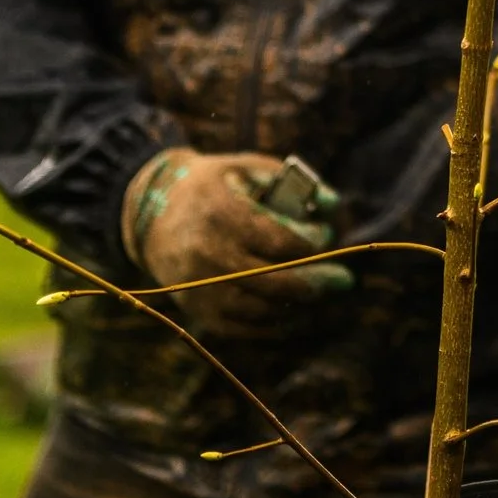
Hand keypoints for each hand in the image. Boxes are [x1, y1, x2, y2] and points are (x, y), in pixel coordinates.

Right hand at [121, 148, 349, 332]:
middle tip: (344, 281)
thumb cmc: (216, 186)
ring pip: (258, 309)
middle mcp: (205, 253)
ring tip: (321, 295)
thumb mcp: (249, 169)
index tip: (326, 237)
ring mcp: (197, 286)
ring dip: (297, 306)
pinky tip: (294, 312)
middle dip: (315, 283)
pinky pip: (240, 328)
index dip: (310, 243)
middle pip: (271, 281)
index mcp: (219, 212)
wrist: (153, 213)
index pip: (277, 240)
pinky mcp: (194, 309)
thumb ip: (294, 184)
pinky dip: (272, 325)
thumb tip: (334, 204)